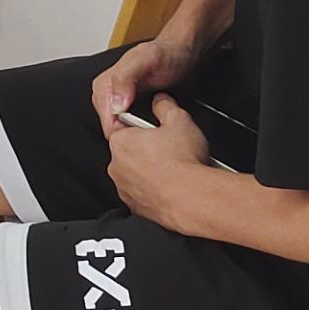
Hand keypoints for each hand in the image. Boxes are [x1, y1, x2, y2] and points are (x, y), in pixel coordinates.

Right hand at [91, 38, 199, 139]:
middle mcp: (109, 95)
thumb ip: (126, 77)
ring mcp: (120, 103)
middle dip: (133, 134)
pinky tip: (157, 125)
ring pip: (123, 131)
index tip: (145, 129)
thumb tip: (116, 104)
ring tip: (157, 126)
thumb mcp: (146, 59)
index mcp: (104, 85)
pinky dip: (146, 131)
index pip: (107, 122)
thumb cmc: (167, 54)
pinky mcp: (132, 109)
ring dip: (140, 134)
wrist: (183, 53)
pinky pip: (134, 129)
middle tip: (154, 126)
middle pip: (113, 129)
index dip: (126, 131)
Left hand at [107, 95, 211, 229]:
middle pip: (130, 152)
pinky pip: (142, 195)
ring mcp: (125, 189)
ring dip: (150, 172)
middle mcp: (116, 167)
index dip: (144, 129)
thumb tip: (161, 101)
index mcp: (120, 142)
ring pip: (135, 175)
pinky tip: (172, 187)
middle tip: (169, 150)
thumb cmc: (183, 162)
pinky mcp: (136, 207)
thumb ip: (165, 105)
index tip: (157, 132)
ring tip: (174, 170)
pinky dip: (154, 191)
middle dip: (147, 151)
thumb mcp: (179, 119)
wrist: (192, 198)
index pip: (125, 129)